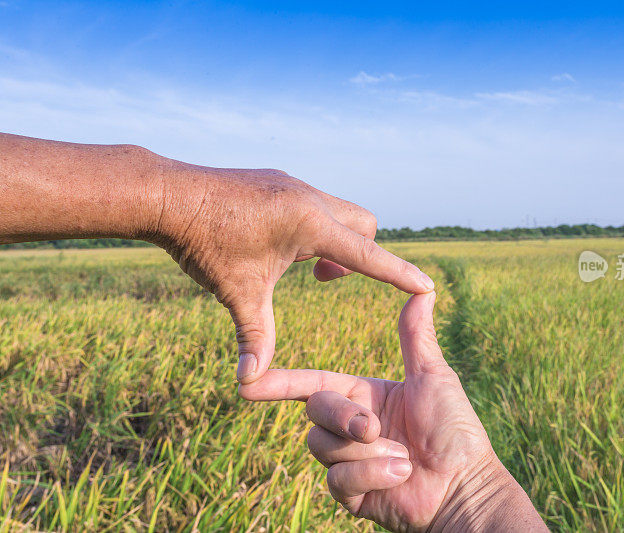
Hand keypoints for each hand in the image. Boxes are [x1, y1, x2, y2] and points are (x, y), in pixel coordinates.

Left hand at [0, 133, 433, 384]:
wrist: (168, 193)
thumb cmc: (205, 242)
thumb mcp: (238, 293)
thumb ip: (255, 337)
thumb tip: (250, 384)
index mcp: (310, 225)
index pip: (367, 254)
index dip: (398, 273)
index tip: (427, 286)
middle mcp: (311, 198)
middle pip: (364, 225)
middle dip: (362, 255)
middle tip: (325, 280)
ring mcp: (296, 184)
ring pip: (340, 212)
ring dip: (335, 241)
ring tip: (305, 268)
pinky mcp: (281, 180)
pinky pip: (316, 203)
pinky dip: (315, 228)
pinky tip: (281, 245)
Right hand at [239, 293, 546, 531]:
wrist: (465, 486)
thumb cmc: (455, 429)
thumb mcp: (433, 376)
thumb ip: (416, 336)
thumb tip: (422, 290)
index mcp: (364, 395)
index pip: (314, 383)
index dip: (281, 382)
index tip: (249, 380)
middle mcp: (351, 426)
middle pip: (315, 411)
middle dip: (342, 418)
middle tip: (372, 428)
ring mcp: (349, 461)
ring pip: (320, 446)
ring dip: (363, 452)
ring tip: (402, 457)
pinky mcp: (352, 494)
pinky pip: (337, 480)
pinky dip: (371, 475)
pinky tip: (400, 476)